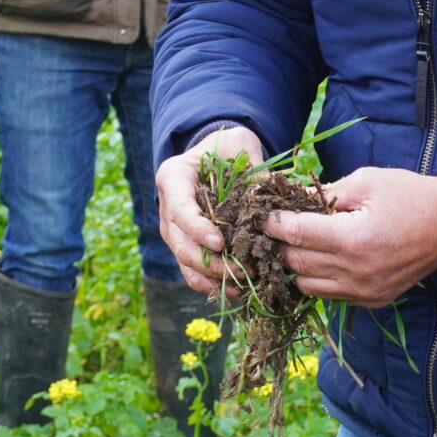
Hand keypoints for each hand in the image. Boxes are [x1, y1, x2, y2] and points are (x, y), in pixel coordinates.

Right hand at [156, 126, 263, 295]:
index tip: (220, 243)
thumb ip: (253, 169)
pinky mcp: (186, 244)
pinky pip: (192, 271)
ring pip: (184, 262)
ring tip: (243, 286)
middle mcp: (167, 206)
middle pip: (180, 243)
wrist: (218, 153)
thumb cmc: (228, 146)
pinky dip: (212, 283)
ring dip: (212, 277)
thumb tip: (269, 205)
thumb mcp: (241, 145)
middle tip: (243, 270)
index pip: (179, 209)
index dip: (197, 229)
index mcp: (173, 177)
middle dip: (210, 262)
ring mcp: (174, 229)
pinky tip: (238, 291)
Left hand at [261, 167, 436, 307]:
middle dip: (282, 244)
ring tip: (299, 244)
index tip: (264, 214)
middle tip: (279, 228)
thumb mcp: (365, 181)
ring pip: (306, 286)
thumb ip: (323, 192)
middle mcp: (355, 272)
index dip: (274, 223)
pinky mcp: (372, 300)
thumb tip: (289, 197)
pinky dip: (319, 280)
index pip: (295, 234)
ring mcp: (364, 291)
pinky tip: (323, 260)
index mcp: (352, 239)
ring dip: (297, 266)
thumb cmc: (410, 195)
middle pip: (295, 263)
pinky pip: (330, 296)